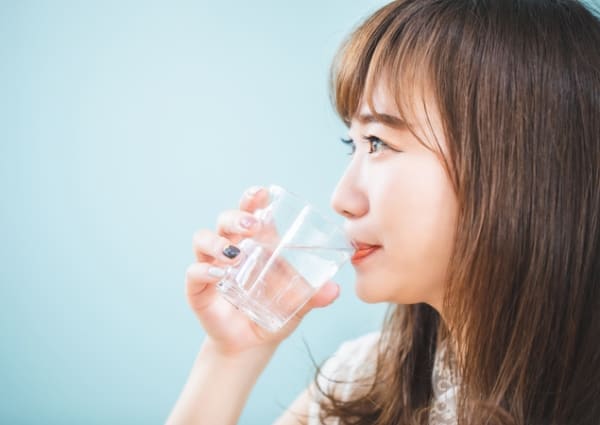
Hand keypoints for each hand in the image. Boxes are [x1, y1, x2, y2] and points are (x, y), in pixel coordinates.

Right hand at [185, 186, 340, 355]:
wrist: (252, 344)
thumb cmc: (274, 313)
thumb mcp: (297, 304)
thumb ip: (313, 296)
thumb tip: (334, 289)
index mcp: (255, 244)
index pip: (250, 212)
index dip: (253, 199)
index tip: (263, 192)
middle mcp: (231, 249)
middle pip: (225, 220)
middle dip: (237, 217)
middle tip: (253, 226)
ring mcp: (212, 267)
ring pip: (203, 239)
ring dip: (217, 241)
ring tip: (234, 254)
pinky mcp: (198, 290)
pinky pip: (194, 273)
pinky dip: (203, 270)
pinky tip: (217, 274)